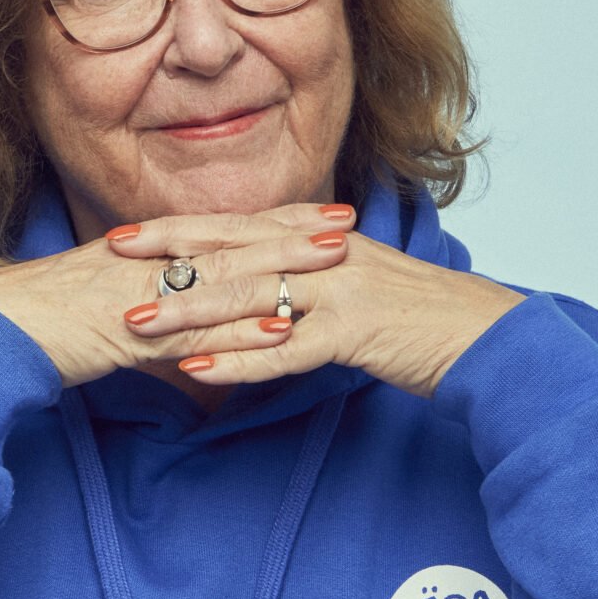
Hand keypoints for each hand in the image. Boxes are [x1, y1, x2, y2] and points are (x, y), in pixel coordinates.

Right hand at [0, 205, 353, 386]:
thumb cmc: (33, 324)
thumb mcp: (94, 305)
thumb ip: (141, 310)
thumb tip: (179, 330)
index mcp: (138, 251)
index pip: (217, 229)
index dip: (271, 221)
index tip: (317, 214)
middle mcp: (145, 263)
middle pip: (232, 241)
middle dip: (294, 233)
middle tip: (349, 222)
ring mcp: (141, 294)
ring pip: (225, 277)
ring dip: (284, 270)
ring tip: (337, 264)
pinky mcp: (131, 334)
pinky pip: (197, 330)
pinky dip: (241, 330)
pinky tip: (284, 331)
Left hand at [107, 210, 522, 397]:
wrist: (489, 340)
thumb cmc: (421, 321)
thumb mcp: (359, 288)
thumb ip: (310, 282)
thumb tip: (264, 294)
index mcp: (324, 241)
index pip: (239, 228)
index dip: (181, 229)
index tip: (125, 232)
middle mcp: (328, 256)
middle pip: (235, 251)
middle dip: (168, 255)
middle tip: (108, 256)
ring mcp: (344, 292)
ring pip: (252, 297)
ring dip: (189, 310)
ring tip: (134, 321)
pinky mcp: (359, 334)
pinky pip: (288, 349)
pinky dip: (240, 360)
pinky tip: (197, 369)